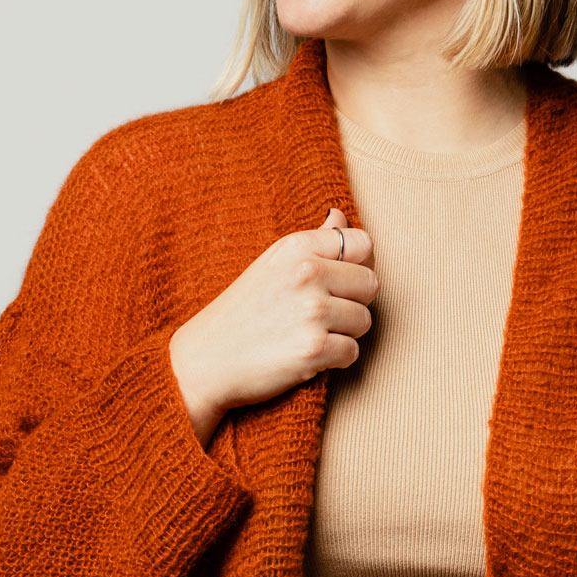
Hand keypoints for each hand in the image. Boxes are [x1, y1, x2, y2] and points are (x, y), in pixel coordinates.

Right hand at [168, 207, 377, 447]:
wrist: (206, 359)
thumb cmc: (241, 311)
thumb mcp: (272, 264)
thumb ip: (313, 241)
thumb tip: (340, 216)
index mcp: (297, 247)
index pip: (363, 243)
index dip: (358, 266)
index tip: (339, 283)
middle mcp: (307, 274)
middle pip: (370, 285)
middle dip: (353, 303)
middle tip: (321, 315)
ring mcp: (312, 312)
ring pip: (364, 321)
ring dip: (344, 333)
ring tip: (310, 335)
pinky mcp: (315, 350)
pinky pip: (352, 353)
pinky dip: (335, 359)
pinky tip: (308, 356)